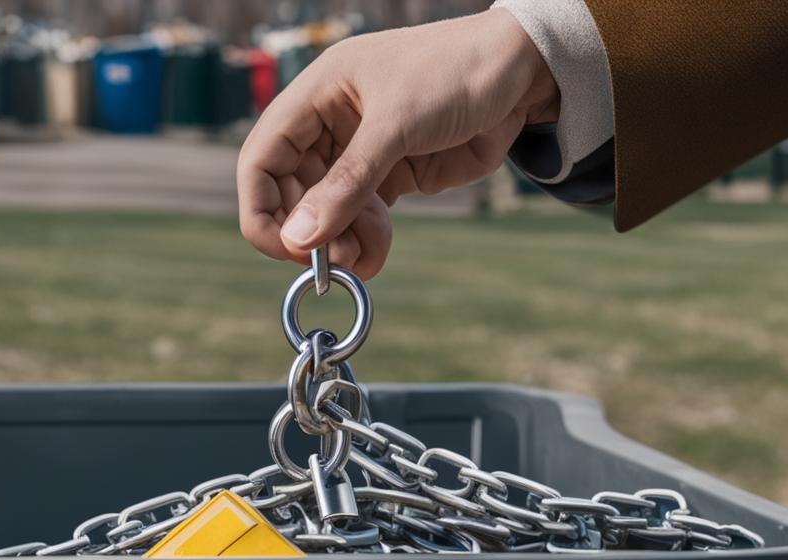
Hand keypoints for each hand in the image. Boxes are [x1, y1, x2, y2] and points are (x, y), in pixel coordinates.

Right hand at [237, 9, 558, 277]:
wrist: (527, 71)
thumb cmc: (457, 71)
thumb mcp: (397, 125)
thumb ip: (347, 184)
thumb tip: (300, 238)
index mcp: (315, 96)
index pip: (261, 159)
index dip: (262, 207)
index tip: (285, 246)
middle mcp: (328, 126)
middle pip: (289, 193)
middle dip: (308, 231)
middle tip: (332, 260)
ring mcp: (358, 154)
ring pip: (326, 213)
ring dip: (337, 242)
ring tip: (362, 256)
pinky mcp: (390, 177)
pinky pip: (360, 220)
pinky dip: (363, 242)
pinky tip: (375, 252)